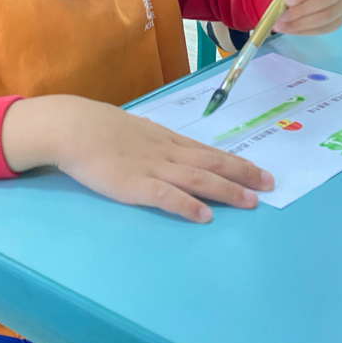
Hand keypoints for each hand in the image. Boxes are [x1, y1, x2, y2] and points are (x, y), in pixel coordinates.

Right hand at [1, 95, 274, 222]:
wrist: (72, 126)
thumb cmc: (98, 128)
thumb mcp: (135, 129)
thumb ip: (154, 141)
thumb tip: (173, 151)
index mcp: (165, 140)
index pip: (208, 151)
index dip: (236, 162)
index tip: (260, 172)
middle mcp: (166, 152)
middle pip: (211, 162)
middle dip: (242, 174)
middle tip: (269, 184)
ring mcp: (152, 167)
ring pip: (197, 178)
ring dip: (226, 190)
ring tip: (250, 201)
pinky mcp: (134, 184)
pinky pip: (166, 196)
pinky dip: (188, 205)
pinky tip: (205, 215)